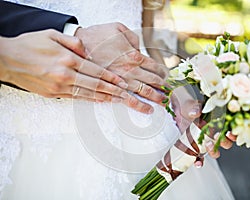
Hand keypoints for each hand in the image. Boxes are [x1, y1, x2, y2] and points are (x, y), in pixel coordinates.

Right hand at [0, 29, 127, 101]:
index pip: (96, 70)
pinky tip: (98, 100)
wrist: (7, 60)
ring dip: (104, 97)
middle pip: (95, 84)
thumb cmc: (30, 45)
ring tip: (117, 100)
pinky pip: (75, 98)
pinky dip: (89, 99)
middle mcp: (65, 74)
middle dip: (112, 90)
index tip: (122, 82)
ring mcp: (58, 86)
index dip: (111, 78)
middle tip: (125, 94)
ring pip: (87, 94)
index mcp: (67, 59)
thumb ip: (74, 43)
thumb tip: (88, 53)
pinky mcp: (52, 94)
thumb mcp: (52, 35)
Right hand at [74, 23, 167, 112]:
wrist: (77, 45)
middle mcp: (131, 70)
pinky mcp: (111, 87)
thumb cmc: (97, 35)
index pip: (155, 67)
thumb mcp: (118, 28)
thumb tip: (139, 50)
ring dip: (152, 99)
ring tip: (159, 105)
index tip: (167, 79)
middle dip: (161, 89)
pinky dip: (136, 105)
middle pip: (152, 82)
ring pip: (142, 92)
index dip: (162, 74)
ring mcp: (121, 80)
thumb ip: (133, 39)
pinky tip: (143, 109)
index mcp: (134, 55)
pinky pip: (126, 99)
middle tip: (168, 96)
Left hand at [171, 87, 235, 164]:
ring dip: (214, 152)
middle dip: (224, 142)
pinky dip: (199, 162)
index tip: (230, 132)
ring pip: (215, 151)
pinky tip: (197, 163)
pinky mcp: (194, 148)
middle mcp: (214, 133)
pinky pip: (200, 158)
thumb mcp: (191, 105)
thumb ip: (195, 107)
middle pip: (226, 142)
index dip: (233, 132)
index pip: (231, 129)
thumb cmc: (187, 107)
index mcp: (218, 121)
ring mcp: (204, 142)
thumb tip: (196, 112)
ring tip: (207, 146)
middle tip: (216, 137)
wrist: (176, 112)